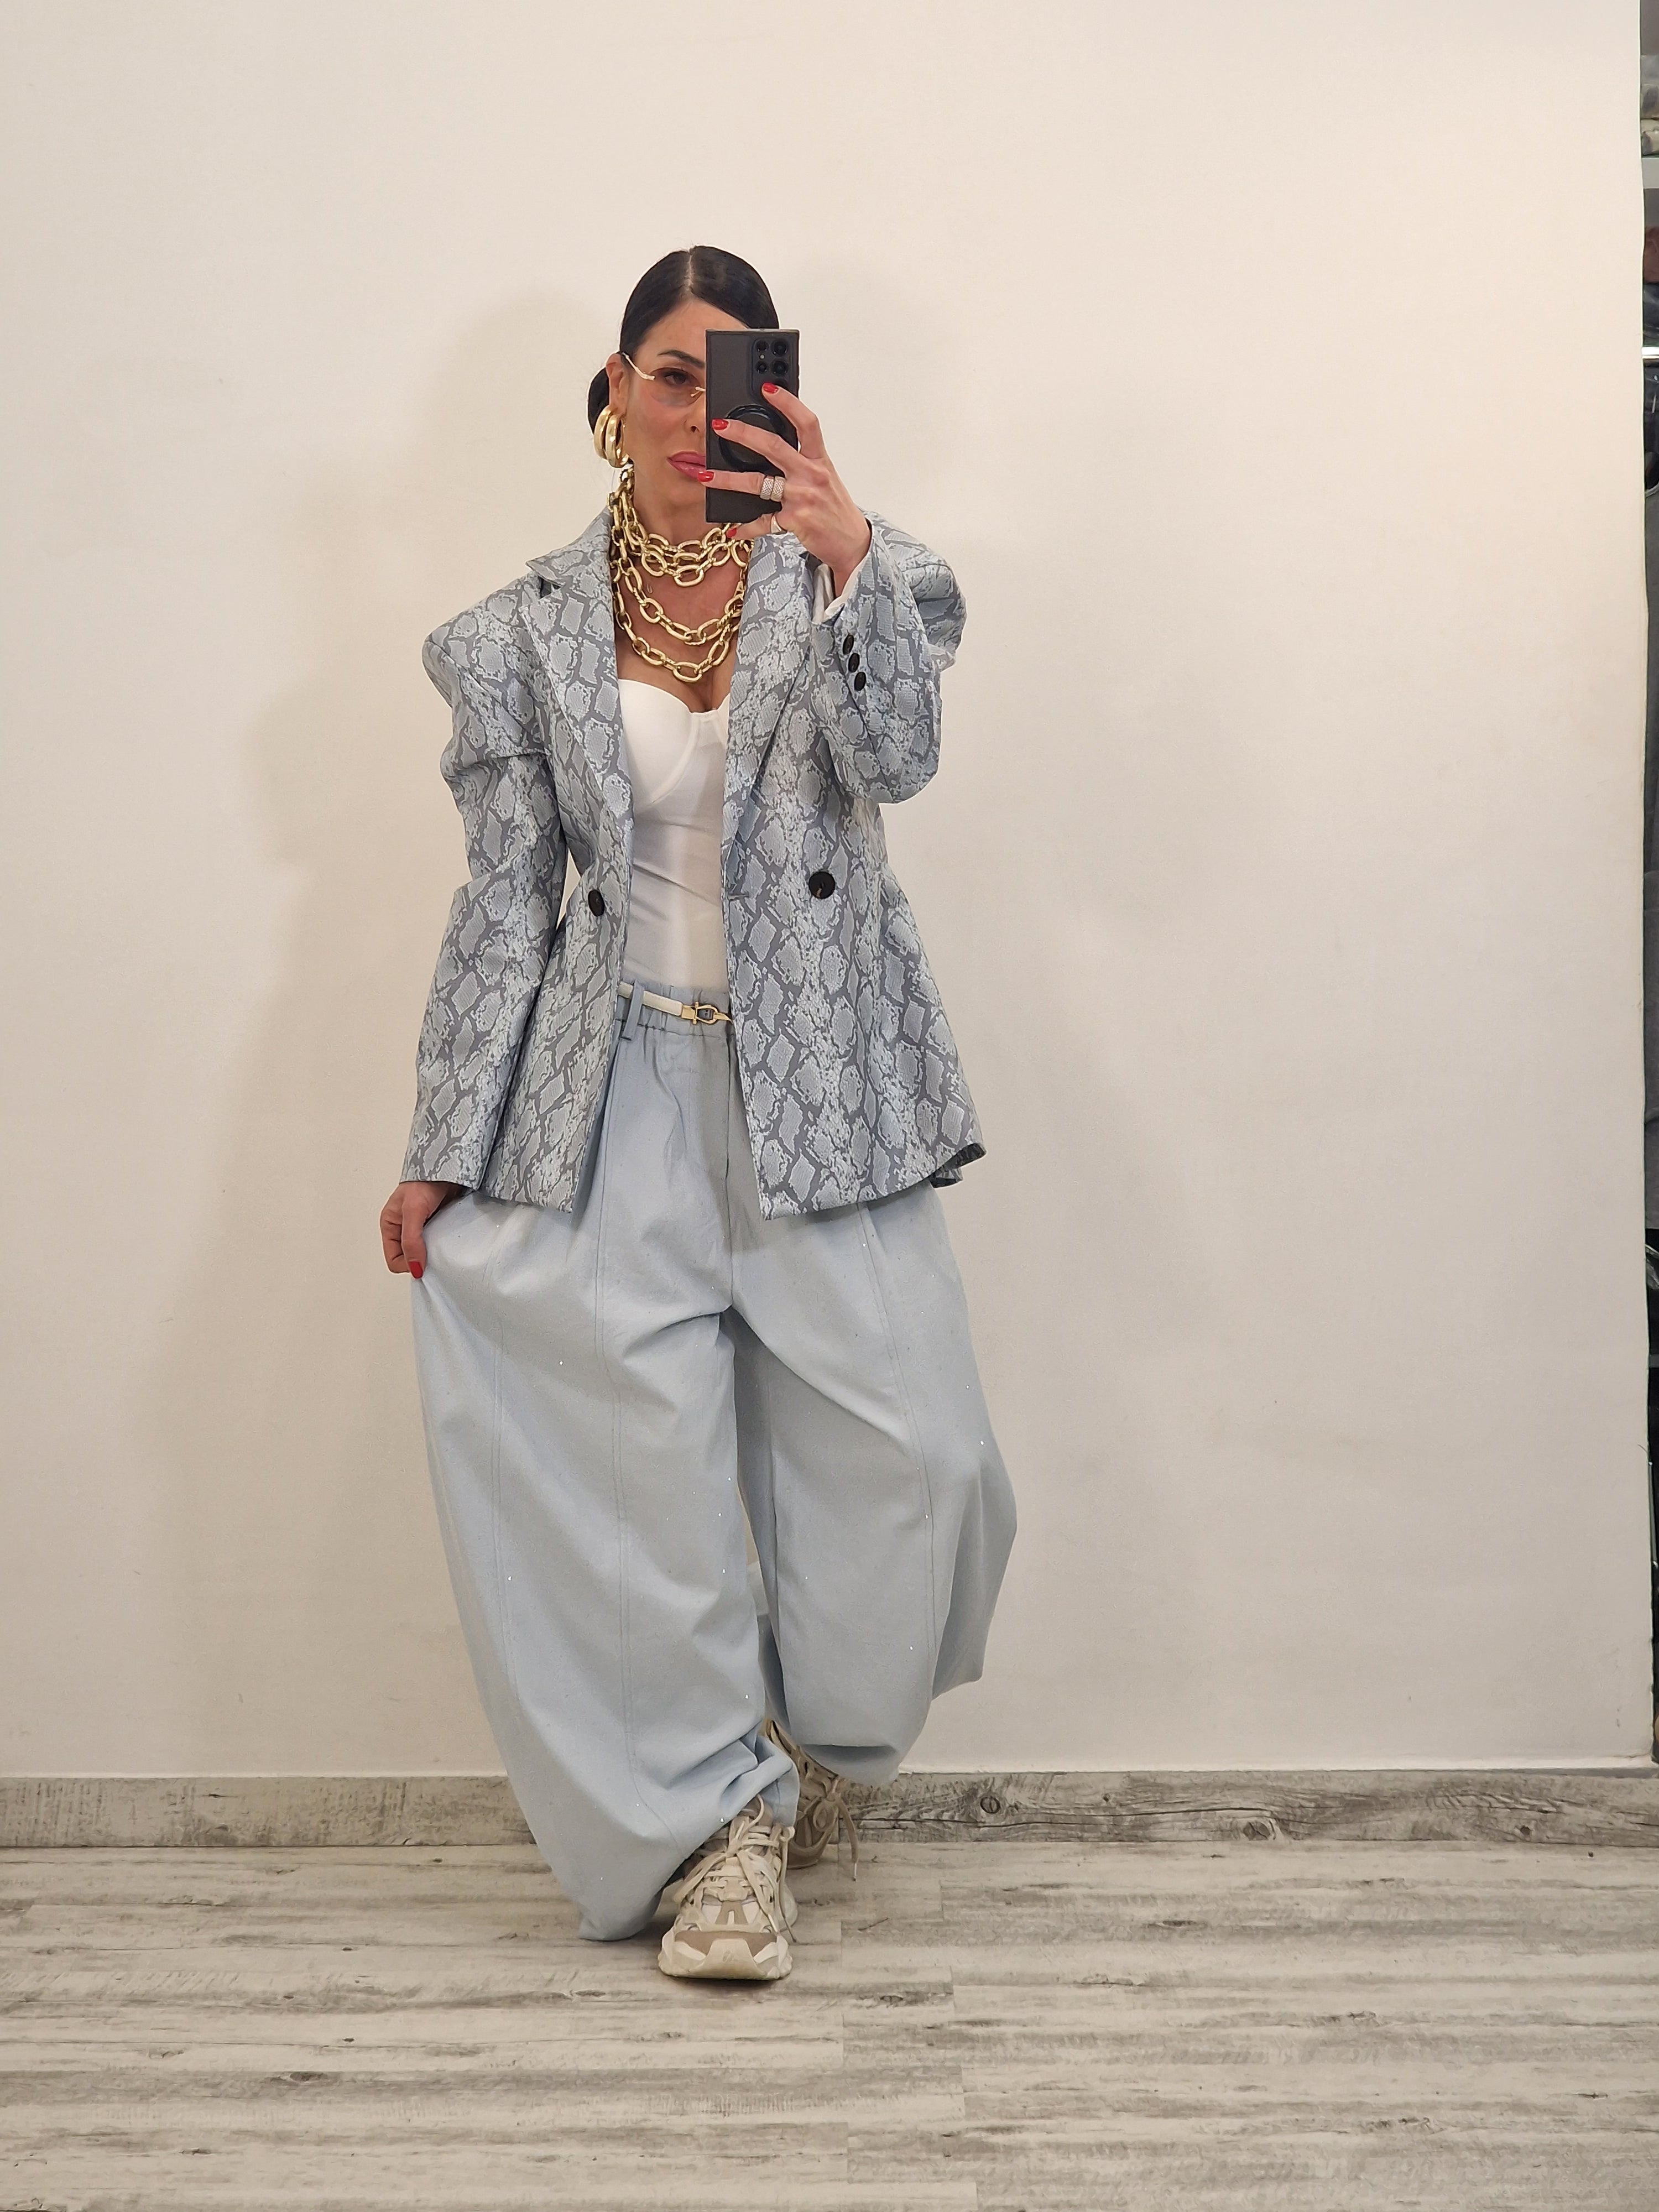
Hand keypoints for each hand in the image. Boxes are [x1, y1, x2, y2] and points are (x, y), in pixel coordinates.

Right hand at [380, 1180, 463, 1277]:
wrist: (447, 1167)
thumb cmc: (424, 1183)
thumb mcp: (413, 1212)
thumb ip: (411, 1241)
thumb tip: (414, 1267)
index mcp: (390, 1225)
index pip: (394, 1259)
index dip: (408, 1264)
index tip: (423, 1261)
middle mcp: (403, 1228)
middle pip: (409, 1258)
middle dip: (421, 1259)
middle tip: (434, 1253)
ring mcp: (420, 1227)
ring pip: (423, 1252)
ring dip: (433, 1252)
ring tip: (442, 1243)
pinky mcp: (435, 1224)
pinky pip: (437, 1243)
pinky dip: (442, 1244)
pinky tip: (448, 1238)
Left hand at [701, 384, 871, 588]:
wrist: (851, 541)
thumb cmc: (834, 507)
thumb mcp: (823, 477)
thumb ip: (801, 460)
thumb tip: (769, 445)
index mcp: (819, 459)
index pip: (806, 423)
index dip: (787, 403)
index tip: (767, 388)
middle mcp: (811, 474)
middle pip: (773, 446)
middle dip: (742, 433)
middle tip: (719, 425)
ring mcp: (801, 497)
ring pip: (757, 483)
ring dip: (727, 479)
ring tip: (705, 475)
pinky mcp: (793, 521)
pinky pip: (763, 521)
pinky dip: (746, 527)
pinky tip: (733, 529)